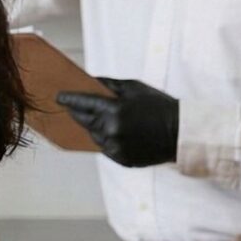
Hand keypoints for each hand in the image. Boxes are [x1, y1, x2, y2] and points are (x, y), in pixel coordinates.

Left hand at [57, 78, 179, 167]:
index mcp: (114, 110)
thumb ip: (110, 84)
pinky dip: (105, 139)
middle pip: (84, 121)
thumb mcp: (135, 88)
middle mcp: (112, 130)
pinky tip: (110, 132)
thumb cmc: (159, 106)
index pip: (83, 103)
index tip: (59, 97)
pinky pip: (105, 148)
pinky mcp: (121, 159)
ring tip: (93, 119)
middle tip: (71, 107)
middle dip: (76, 113)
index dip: (69, 99)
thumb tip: (90, 81)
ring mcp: (116, 147)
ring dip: (92, 127)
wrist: (181, 132)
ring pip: (94, 135)